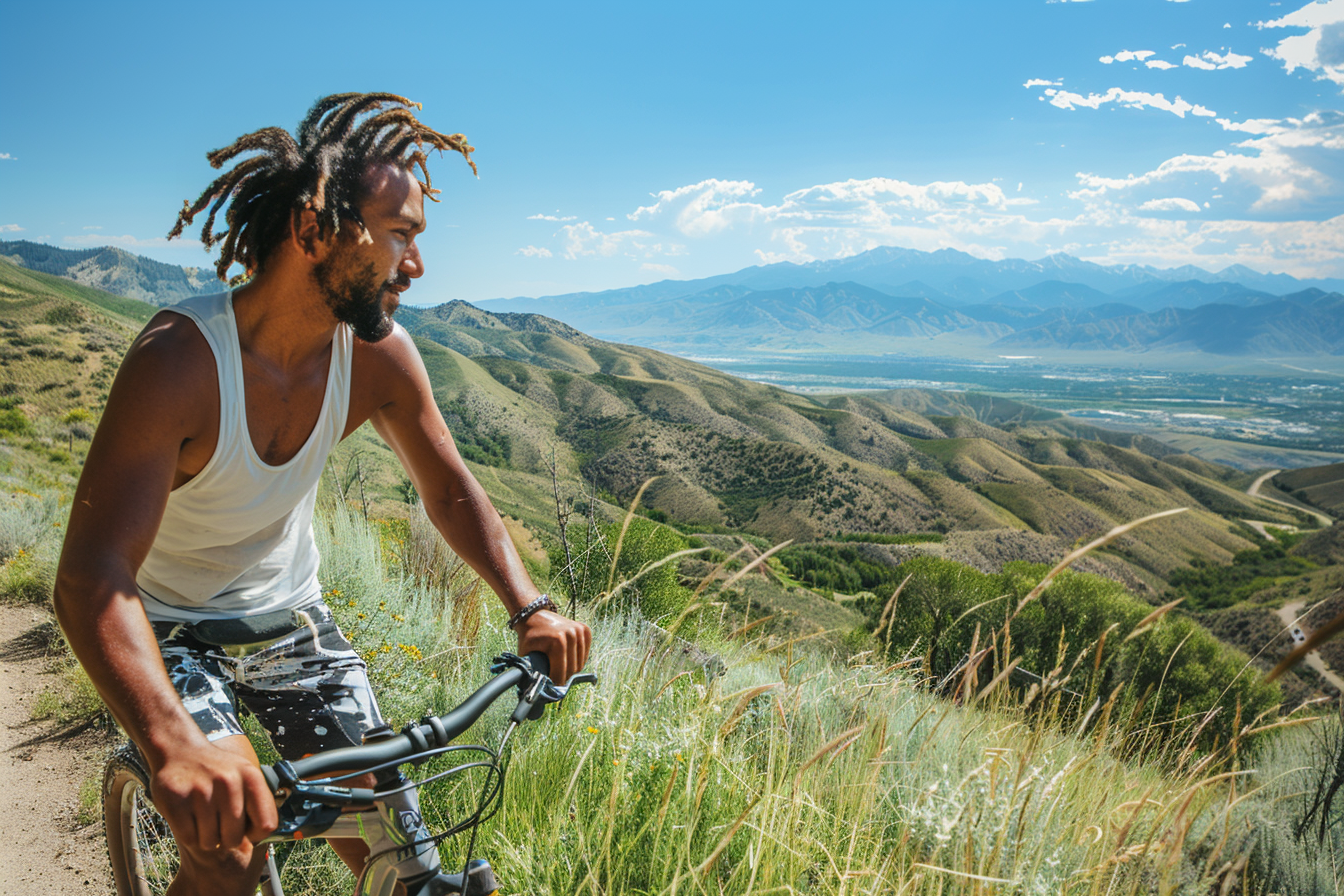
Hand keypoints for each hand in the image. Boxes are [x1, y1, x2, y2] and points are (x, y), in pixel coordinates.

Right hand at [149, 739, 277, 853]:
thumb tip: (256, 845)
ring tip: (203, 819)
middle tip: (219, 825)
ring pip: (210, 842)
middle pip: (235, 839)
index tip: (246, 830)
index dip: (256, 835)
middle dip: (226, 840)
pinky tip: (188, 818)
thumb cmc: (218, 774)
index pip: (267, 825)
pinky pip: (188, 838)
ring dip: (206, 838)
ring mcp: (201, 790)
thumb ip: (257, 806)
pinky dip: (189, 835)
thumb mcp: (245, 778)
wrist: (181, 750)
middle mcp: (229, 782)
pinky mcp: (176, 799)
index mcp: (251, 777)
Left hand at [516, 609, 590, 684]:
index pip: (561, 673)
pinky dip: (578, 659)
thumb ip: (532, 672)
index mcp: (557, 641)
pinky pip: (585, 653)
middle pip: (573, 669)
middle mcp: (571, 634)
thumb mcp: (526, 654)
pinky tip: (568, 658)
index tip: (550, 688)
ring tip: (560, 669)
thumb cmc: (529, 637)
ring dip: (571, 669)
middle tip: (555, 679)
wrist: (534, 615)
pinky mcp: (585, 630)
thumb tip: (535, 693)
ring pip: (581, 663)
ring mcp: (579, 631)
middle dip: (563, 677)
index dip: (555, 683)